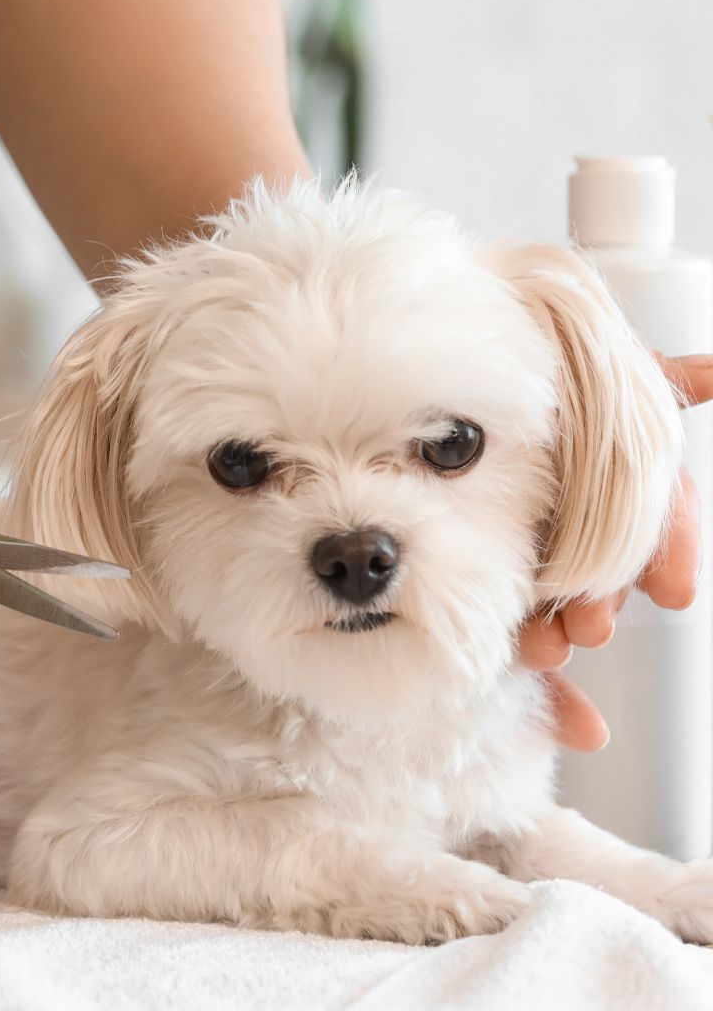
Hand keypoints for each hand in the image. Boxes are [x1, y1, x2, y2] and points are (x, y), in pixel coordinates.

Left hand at [519, 355, 711, 748]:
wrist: (443, 411)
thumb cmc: (526, 384)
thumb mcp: (587, 384)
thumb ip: (650, 390)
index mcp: (609, 475)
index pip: (658, 515)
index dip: (668, 550)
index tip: (675, 592)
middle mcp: (581, 523)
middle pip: (607, 566)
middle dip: (602, 598)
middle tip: (590, 626)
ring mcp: (542, 563)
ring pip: (565, 609)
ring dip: (560, 636)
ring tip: (545, 651)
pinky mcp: (502, 602)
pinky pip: (533, 657)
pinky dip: (563, 704)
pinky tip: (583, 734)